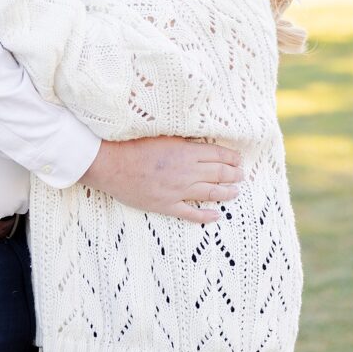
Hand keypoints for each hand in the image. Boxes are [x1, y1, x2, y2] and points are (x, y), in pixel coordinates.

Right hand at [80, 136, 243, 223]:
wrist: (110, 164)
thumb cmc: (131, 145)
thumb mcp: (161, 136)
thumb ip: (182, 142)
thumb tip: (199, 143)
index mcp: (185, 152)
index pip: (217, 155)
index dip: (231, 158)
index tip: (238, 159)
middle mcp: (186, 172)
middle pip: (218, 174)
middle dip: (234, 175)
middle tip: (241, 175)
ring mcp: (177, 191)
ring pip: (210, 193)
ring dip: (226, 193)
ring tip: (235, 192)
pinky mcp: (166, 205)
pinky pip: (191, 213)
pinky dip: (206, 215)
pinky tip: (216, 215)